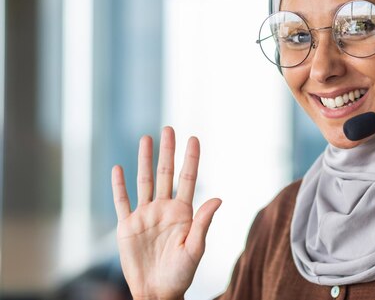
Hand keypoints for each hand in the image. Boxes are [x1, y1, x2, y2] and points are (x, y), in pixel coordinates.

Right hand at [111, 126, 221, 299]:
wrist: (157, 292)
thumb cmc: (181, 274)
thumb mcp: (195, 249)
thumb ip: (203, 223)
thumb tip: (218, 198)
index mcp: (183, 212)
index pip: (188, 179)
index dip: (191, 159)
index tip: (194, 138)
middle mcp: (164, 208)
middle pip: (165, 173)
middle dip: (167, 151)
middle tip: (169, 128)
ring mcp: (145, 215)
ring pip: (144, 181)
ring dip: (144, 160)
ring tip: (146, 138)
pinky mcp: (127, 226)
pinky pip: (122, 202)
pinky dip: (119, 186)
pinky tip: (118, 168)